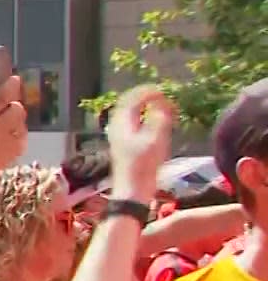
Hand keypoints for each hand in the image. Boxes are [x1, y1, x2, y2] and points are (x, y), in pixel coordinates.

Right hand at [0, 77, 27, 183]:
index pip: (2, 97)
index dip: (11, 86)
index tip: (13, 80)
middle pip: (18, 111)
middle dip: (13, 104)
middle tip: (5, 103)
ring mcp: (2, 146)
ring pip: (22, 127)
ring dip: (16, 120)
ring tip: (7, 119)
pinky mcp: (4, 160)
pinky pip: (20, 144)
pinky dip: (18, 137)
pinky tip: (9, 136)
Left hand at [107, 86, 174, 202]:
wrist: (132, 189)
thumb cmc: (143, 164)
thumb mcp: (155, 139)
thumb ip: (159, 118)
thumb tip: (161, 104)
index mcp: (122, 122)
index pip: (131, 98)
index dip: (147, 92)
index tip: (162, 91)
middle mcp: (117, 126)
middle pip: (128, 103)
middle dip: (145, 97)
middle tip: (162, 96)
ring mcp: (119, 135)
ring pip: (130, 113)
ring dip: (144, 107)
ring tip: (161, 106)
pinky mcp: (124, 144)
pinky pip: (133, 123)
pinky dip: (144, 117)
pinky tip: (154, 123)